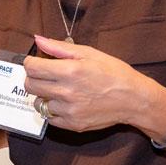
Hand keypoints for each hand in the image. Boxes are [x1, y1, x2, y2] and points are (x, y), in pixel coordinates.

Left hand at [23, 35, 154, 131]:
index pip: (32, 68)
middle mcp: (67, 92)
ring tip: (58, 89)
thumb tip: (38, 40)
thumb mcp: (89, 53)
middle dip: (34, 78)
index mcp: (70, 71)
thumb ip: (59, 48)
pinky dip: (53, 110)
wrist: (134, 99)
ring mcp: (69, 111)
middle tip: (46, 75)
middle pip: (30, 85)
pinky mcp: (73, 124)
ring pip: (38, 103)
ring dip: (43, 95)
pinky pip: (50, 118)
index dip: (30, 63)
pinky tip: (65, 102)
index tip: (36, 62)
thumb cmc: (114, 73)